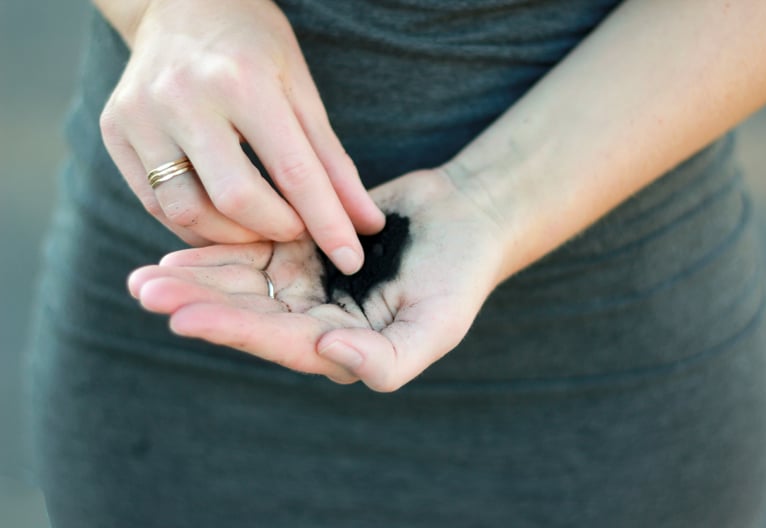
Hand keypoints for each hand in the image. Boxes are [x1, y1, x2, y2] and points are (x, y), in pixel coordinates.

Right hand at [98, 0, 383, 273]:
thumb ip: (332, 162)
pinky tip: (220, 217)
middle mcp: (183, 97)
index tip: (350, 259)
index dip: (327, 224)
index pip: (293, 173)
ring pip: (186, 210)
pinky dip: (195, 224)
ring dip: (231, 236)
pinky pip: (155, 203)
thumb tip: (365, 224)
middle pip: (235, 199)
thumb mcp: (300, 91)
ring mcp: (140, 115)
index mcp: (241, 80)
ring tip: (259, 227)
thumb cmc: (252, 47)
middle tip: (298, 232)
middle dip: (276, 230)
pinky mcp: (114, 131)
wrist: (181, 4)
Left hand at [127, 169, 505, 390]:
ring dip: (197, 281)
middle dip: (199, 305)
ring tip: (147, 276)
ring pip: (243, 285)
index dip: (234, 330)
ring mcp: (307, 283)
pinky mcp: (302, 247)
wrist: (467, 217)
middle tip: (147, 293)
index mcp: (343, 345)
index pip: (281, 342)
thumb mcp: (438, 324)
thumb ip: (389, 359)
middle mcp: (316, 320)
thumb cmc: (459, 275)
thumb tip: (327, 353)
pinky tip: (179, 251)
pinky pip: (254, 251)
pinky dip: (219, 252)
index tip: (185, 317)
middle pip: (249, 315)